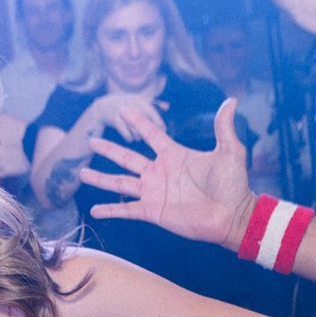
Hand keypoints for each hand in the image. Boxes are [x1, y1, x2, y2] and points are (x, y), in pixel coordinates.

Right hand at [78, 96, 255, 247]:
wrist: (231, 216)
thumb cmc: (233, 185)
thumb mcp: (230, 151)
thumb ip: (224, 127)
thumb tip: (232, 100)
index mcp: (174, 155)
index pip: (152, 134)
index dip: (138, 122)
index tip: (124, 109)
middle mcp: (159, 172)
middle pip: (127, 157)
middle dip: (109, 149)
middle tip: (92, 139)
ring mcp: (154, 192)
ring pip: (120, 182)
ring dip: (101, 179)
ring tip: (81, 173)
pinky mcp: (152, 211)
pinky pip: (126, 210)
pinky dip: (110, 210)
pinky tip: (94, 211)